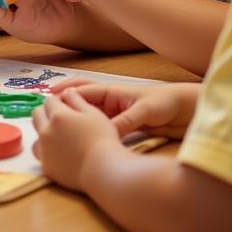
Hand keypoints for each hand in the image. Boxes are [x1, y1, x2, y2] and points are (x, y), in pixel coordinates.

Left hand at [31, 90, 124, 191]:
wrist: (103, 170)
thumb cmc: (102, 139)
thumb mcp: (93, 113)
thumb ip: (76, 100)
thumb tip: (66, 92)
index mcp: (58, 115)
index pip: (49, 100)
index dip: (58, 101)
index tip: (67, 105)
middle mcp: (46, 131)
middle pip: (37, 114)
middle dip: (47, 112)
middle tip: (63, 119)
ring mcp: (44, 150)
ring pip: (37, 134)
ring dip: (44, 130)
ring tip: (61, 136)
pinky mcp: (46, 166)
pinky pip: (41, 153)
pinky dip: (47, 149)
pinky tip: (61, 152)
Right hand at [49, 78, 200, 139]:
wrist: (186, 112)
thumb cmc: (167, 103)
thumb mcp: (146, 111)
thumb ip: (127, 120)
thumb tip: (108, 132)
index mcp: (115, 92)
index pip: (85, 91)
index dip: (67, 94)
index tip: (51, 100)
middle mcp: (113, 102)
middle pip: (83, 99)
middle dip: (65, 101)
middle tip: (46, 108)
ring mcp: (117, 114)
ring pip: (90, 114)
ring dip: (75, 116)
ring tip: (57, 126)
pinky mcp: (123, 126)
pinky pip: (101, 127)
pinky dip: (89, 129)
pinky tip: (81, 139)